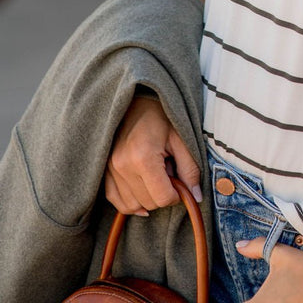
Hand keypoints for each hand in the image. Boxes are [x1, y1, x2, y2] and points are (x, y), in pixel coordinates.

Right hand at [105, 95, 201, 214]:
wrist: (136, 100)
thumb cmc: (162, 116)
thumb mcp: (181, 138)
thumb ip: (190, 169)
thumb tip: (196, 197)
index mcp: (143, 157)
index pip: (163, 197)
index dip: (177, 194)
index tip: (181, 181)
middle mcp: (122, 166)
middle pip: (148, 203)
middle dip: (163, 194)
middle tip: (168, 172)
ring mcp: (110, 169)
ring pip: (133, 206)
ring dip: (148, 198)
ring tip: (155, 174)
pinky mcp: (104, 171)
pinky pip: (117, 201)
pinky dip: (131, 202)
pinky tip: (143, 189)